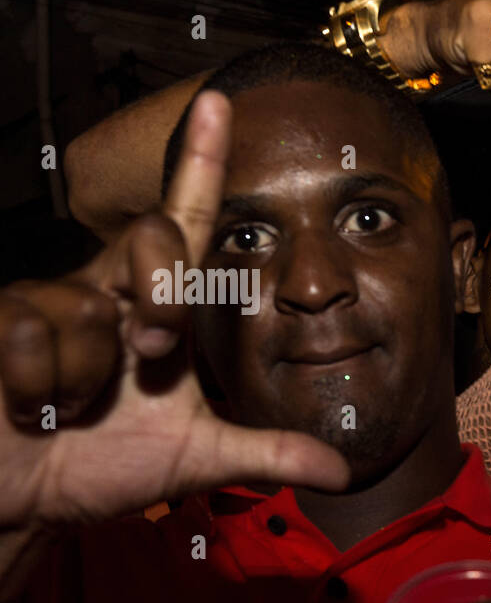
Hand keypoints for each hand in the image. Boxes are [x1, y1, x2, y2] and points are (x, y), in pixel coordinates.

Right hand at [0, 92, 348, 529]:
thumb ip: (269, 456)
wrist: (26, 500)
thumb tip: (345, 472)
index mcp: (156, 311)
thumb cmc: (103, 467)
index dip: (200, 164)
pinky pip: (32, 336)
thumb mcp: (198, 461)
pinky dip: (39, 389)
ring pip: (87, 312)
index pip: (184, 226)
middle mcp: (106, 292)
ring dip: (87, 382)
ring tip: (72, 409)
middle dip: (162, 299)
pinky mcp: (0, 322)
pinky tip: (32, 408)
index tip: (220, 103)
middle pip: (154, 241)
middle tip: (152, 354)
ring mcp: (49, 303)